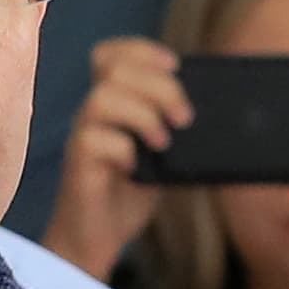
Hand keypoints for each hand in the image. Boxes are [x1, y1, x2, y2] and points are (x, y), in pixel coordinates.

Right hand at [42, 37, 184, 280]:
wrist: (99, 239)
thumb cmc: (129, 194)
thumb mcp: (162, 153)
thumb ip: (173, 128)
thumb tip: (211, 114)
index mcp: (112, 104)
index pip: (111, 55)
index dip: (141, 50)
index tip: (175, 65)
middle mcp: (92, 114)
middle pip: (115, 69)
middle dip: (158, 86)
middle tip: (185, 118)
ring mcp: (82, 137)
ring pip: (102, 98)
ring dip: (143, 115)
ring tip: (164, 143)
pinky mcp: (77, 164)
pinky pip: (94, 139)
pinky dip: (124, 149)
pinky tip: (137, 169)